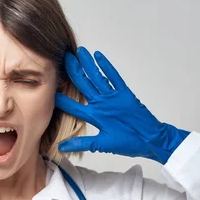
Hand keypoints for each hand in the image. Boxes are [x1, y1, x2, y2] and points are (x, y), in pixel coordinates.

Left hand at [54, 47, 188, 163]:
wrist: (149, 140)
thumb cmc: (128, 142)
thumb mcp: (101, 144)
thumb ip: (81, 143)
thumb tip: (61, 147)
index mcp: (94, 116)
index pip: (74, 105)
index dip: (62, 97)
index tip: (50, 88)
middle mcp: (101, 104)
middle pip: (84, 85)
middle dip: (74, 72)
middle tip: (63, 58)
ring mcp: (112, 98)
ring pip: (97, 78)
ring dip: (88, 65)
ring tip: (79, 52)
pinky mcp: (125, 94)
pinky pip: (114, 78)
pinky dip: (107, 68)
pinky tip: (98, 57)